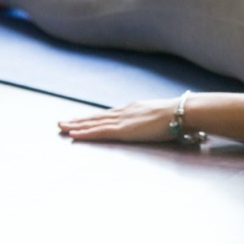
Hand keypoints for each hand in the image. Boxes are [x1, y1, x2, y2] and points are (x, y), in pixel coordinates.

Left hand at [58, 98, 176, 142]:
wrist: (181, 112)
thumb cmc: (177, 115)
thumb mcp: (161, 116)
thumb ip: (153, 120)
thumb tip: (155, 124)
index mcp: (133, 109)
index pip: (109, 114)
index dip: (93, 117)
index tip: (81, 118)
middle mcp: (124, 112)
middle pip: (97, 116)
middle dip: (79, 120)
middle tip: (62, 122)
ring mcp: (122, 120)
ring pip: (94, 123)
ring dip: (77, 125)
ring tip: (62, 127)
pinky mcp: (122, 130)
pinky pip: (99, 131)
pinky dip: (85, 132)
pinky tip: (74, 134)